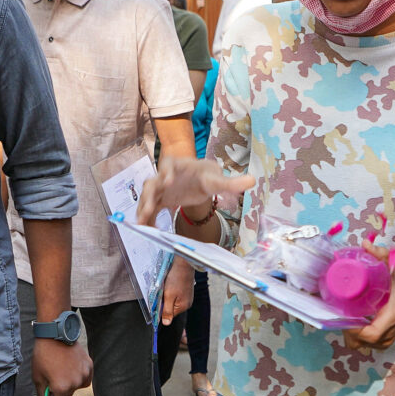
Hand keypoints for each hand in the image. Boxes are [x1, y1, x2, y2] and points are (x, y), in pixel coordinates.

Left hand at [33, 336, 91, 395]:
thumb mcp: (37, 377)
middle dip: (60, 394)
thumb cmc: (43, 355)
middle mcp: (75, 383)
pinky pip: (85, 377)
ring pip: (77, 387)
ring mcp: (84, 374)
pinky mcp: (89, 366)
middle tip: (52, 385)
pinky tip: (70, 367)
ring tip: (61, 372)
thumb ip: (42, 395)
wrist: (55, 334)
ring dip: (70, 384)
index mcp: (61, 388)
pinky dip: (78, 375)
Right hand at [137, 154, 254, 229]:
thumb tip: (252, 181)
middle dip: (149, 195)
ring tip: (142, 224)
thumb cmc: (207, 176)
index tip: (167, 181)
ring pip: (147, 197)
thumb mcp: (218, 179)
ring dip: (143, 209)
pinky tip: (148, 230)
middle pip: (152, 182)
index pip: (169, 165)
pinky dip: (148, 219)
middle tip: (149, 208)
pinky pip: (150, 209)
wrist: (200, 181)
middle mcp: (165, 176)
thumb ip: (232, 182)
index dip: (166, 172)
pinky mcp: (160, 200)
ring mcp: (160, 188)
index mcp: (179, 166)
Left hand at [159, 258, 195, 323]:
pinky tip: (171, 284)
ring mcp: (187, 296)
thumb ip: (167, 310)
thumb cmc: (176, 278)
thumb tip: (166, 323)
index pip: (169, 315)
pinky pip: (176, 295)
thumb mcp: (169, 295)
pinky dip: (171, 291)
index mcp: (183, 306)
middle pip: (171, 308)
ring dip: (167, 295)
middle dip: (164, 301)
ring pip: (172, 300)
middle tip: (163, 291)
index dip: (161, 309)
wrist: (183, 263)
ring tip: (167, 286)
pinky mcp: (186, 290)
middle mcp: (187, 303)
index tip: (158, 301)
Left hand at [346, 258, 394, 350]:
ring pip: (360, 344)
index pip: (368, 335)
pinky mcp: (384, 339)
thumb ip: (382, 256)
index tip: (342, 314)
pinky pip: (365, 343)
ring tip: (344, 315)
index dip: (352, 329)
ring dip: (350, 333)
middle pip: (357, 342)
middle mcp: (387, 334)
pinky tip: (352, 320)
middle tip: (339, 310)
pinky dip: (356, 335)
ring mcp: (386, 339)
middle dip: (345, 329)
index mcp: (391, 319)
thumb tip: (364, 243)